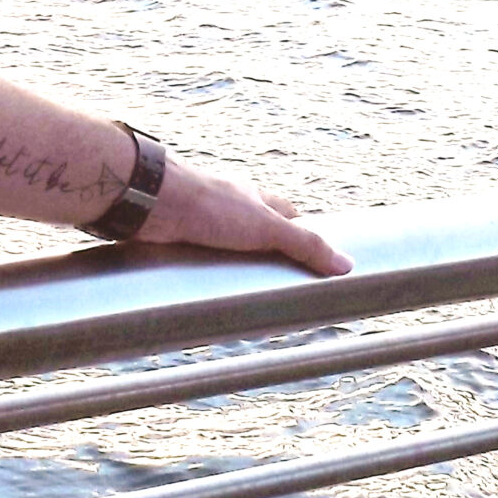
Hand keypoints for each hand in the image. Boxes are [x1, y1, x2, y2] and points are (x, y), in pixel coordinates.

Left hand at [136, 156, 350, 276]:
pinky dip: (208, 275)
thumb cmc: (209, 204)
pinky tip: (209, 291)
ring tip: (245, 298)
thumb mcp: (267, 227)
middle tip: (281, 286)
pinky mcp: (181, 240)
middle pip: (258, 234)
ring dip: (235, 268)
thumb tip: (345, 263)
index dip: (303, 233)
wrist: (152, 202)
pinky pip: (201, 261)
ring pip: (228, 250)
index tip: (315, 257)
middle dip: (268, 256)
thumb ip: (304, 244)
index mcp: (255, 199)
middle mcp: (230, 209)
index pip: (288, 215)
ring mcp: (204, 225)